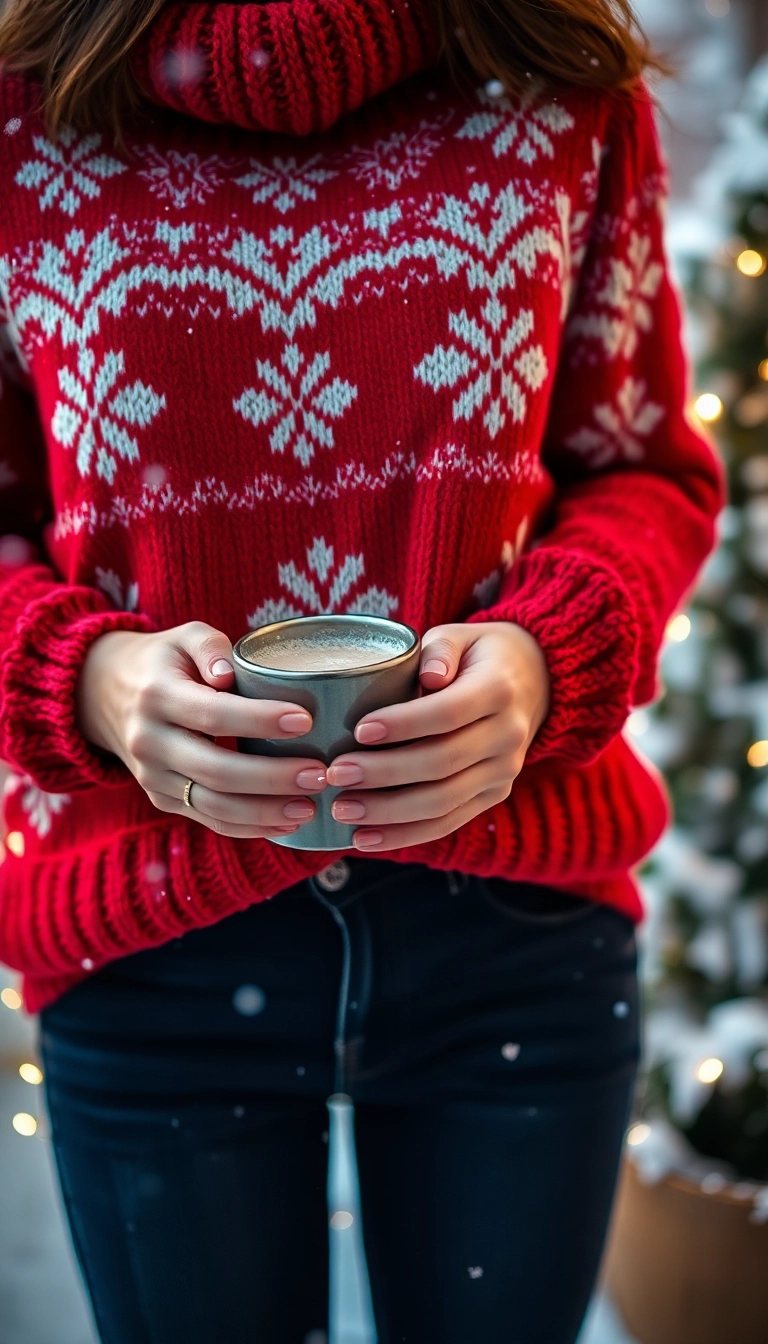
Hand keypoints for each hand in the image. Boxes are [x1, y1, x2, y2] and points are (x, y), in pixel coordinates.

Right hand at [74, 621, 328, 838]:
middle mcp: (149, 741)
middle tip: (320, 774)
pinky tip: (285, 823)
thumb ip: (210, 645)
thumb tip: (230, 674)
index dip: (259, 720)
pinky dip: (248, 827)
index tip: (305, 720)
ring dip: (265, 812)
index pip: (212, 713)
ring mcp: (152, 776)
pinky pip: (207, 819)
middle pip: (215, 769)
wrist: (106, 695)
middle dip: (272, 777)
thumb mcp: (183, 637)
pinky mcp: (161, 799)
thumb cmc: (165, 661)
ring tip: (310, 806)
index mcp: (157, 695)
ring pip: (212, 805)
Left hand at [326, 622, 549, 850]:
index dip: (404, 724)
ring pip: (443, 802)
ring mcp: (502, 772)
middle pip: (442, 763)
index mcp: (498, 691)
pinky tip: (365, 838)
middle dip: (384, 773)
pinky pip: (447, 823)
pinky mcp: (492, 796)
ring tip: (342, 808)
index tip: (360, 730)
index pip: (449, 712)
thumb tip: (429, 674)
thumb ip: (439, 649)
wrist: (531, 682)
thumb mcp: (460, 636)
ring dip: (388, 812)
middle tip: (336, 773)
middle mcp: (508, 736)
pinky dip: (404, 835)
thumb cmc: (477, 656)